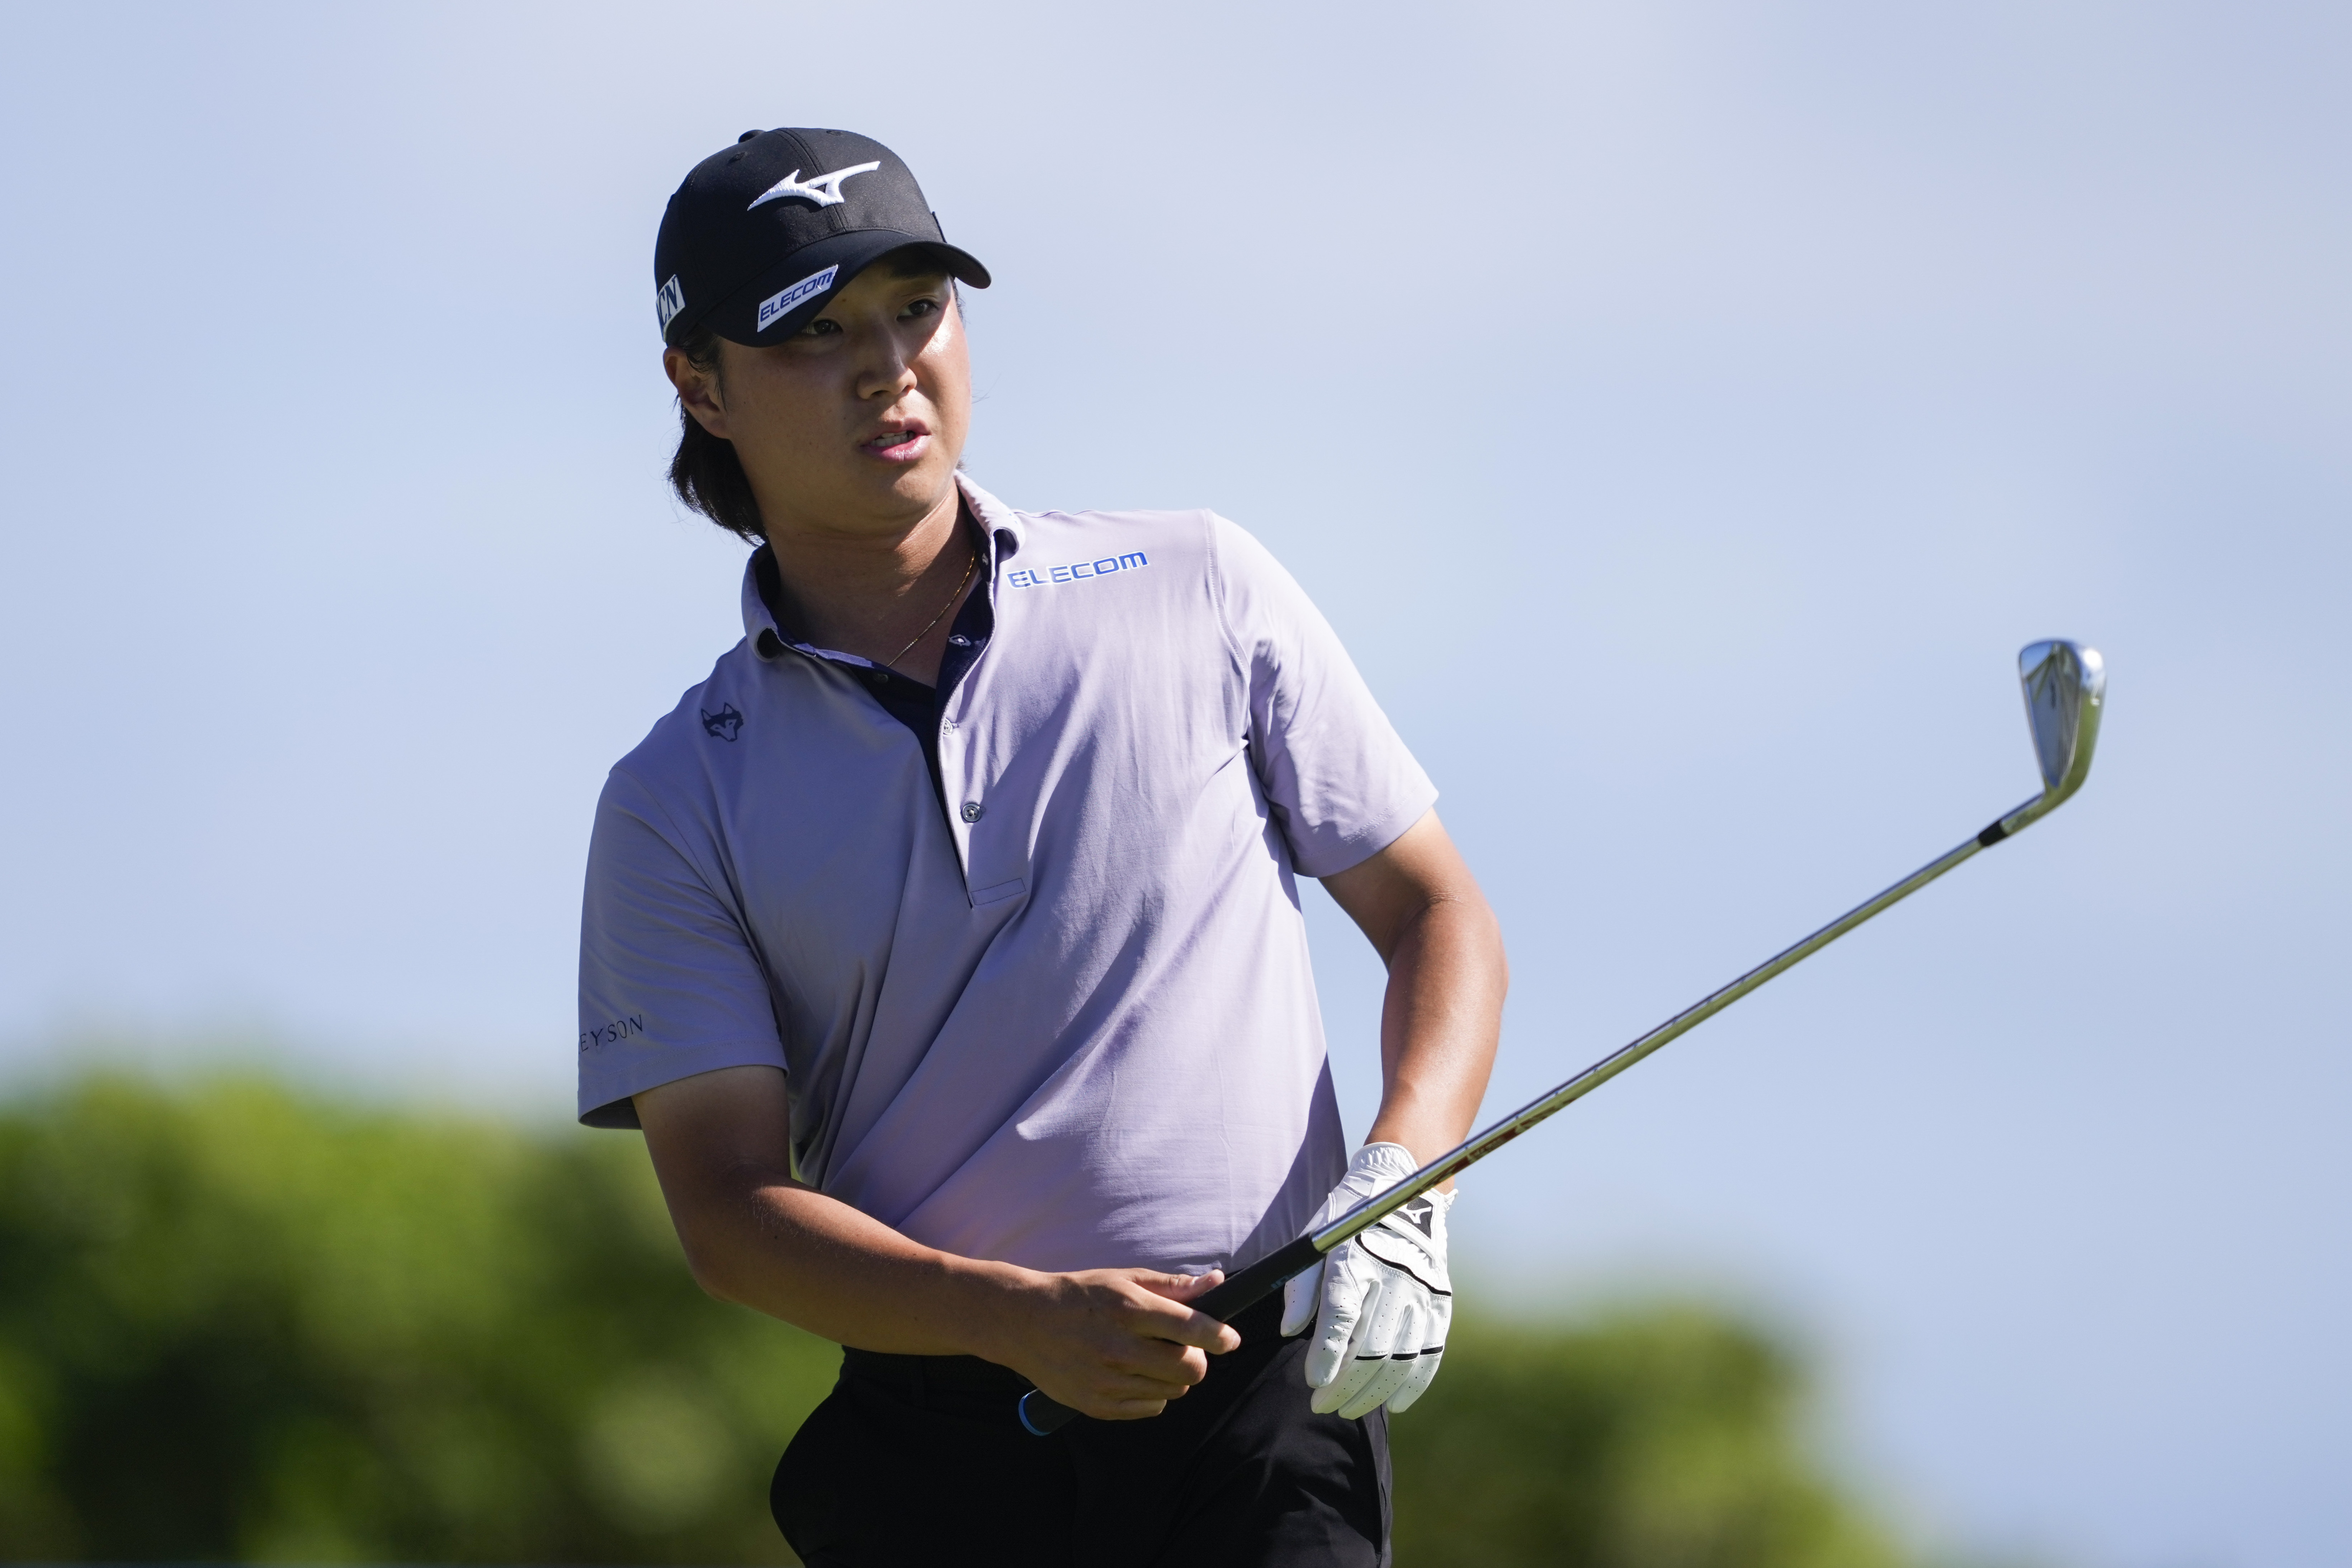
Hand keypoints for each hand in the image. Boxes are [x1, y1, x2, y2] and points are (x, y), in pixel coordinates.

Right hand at [987, 1266, 1240, 1420]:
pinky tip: (1135, 1373)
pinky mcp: (1098, 1405)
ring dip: (1174, 1376)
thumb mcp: (1124, 1279)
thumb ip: (1172, 1286)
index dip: (1220, 1335)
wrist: (1024, 1323)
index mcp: (1128, 1309)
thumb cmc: (1081, 1296)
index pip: (1192, 1329)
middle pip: (1189, 1368)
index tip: (1230, 1339)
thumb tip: (1216, 1282)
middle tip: (1185, 1347)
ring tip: (1154, 1358)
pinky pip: (1151, 1407)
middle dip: (1197, 1358)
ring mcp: (1107, 1381)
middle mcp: (1118, 1347)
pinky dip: (1153, 1393)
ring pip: (1173, 1390)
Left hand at [1281, 1142, 1453, 1417]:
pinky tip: (1394, 1404)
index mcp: (1356, 1260)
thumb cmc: (1348, 1223)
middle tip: (1323, 1405)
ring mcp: (1421, 1293)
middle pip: (1370, 1347)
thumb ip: (1300, 1288)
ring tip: (1349, 1409)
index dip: (1327, 1356)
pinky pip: (1430, 1353)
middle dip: (1344, 1384)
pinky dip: (1413, 1384)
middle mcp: (1392, 1278)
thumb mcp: (1315, 1242)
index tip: (1314, 1383)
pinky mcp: (1440, 1303)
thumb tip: (1290, 1332)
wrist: (1404, 1193)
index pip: (1341, 1317)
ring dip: (1374, 1392)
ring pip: (1400, 1358)